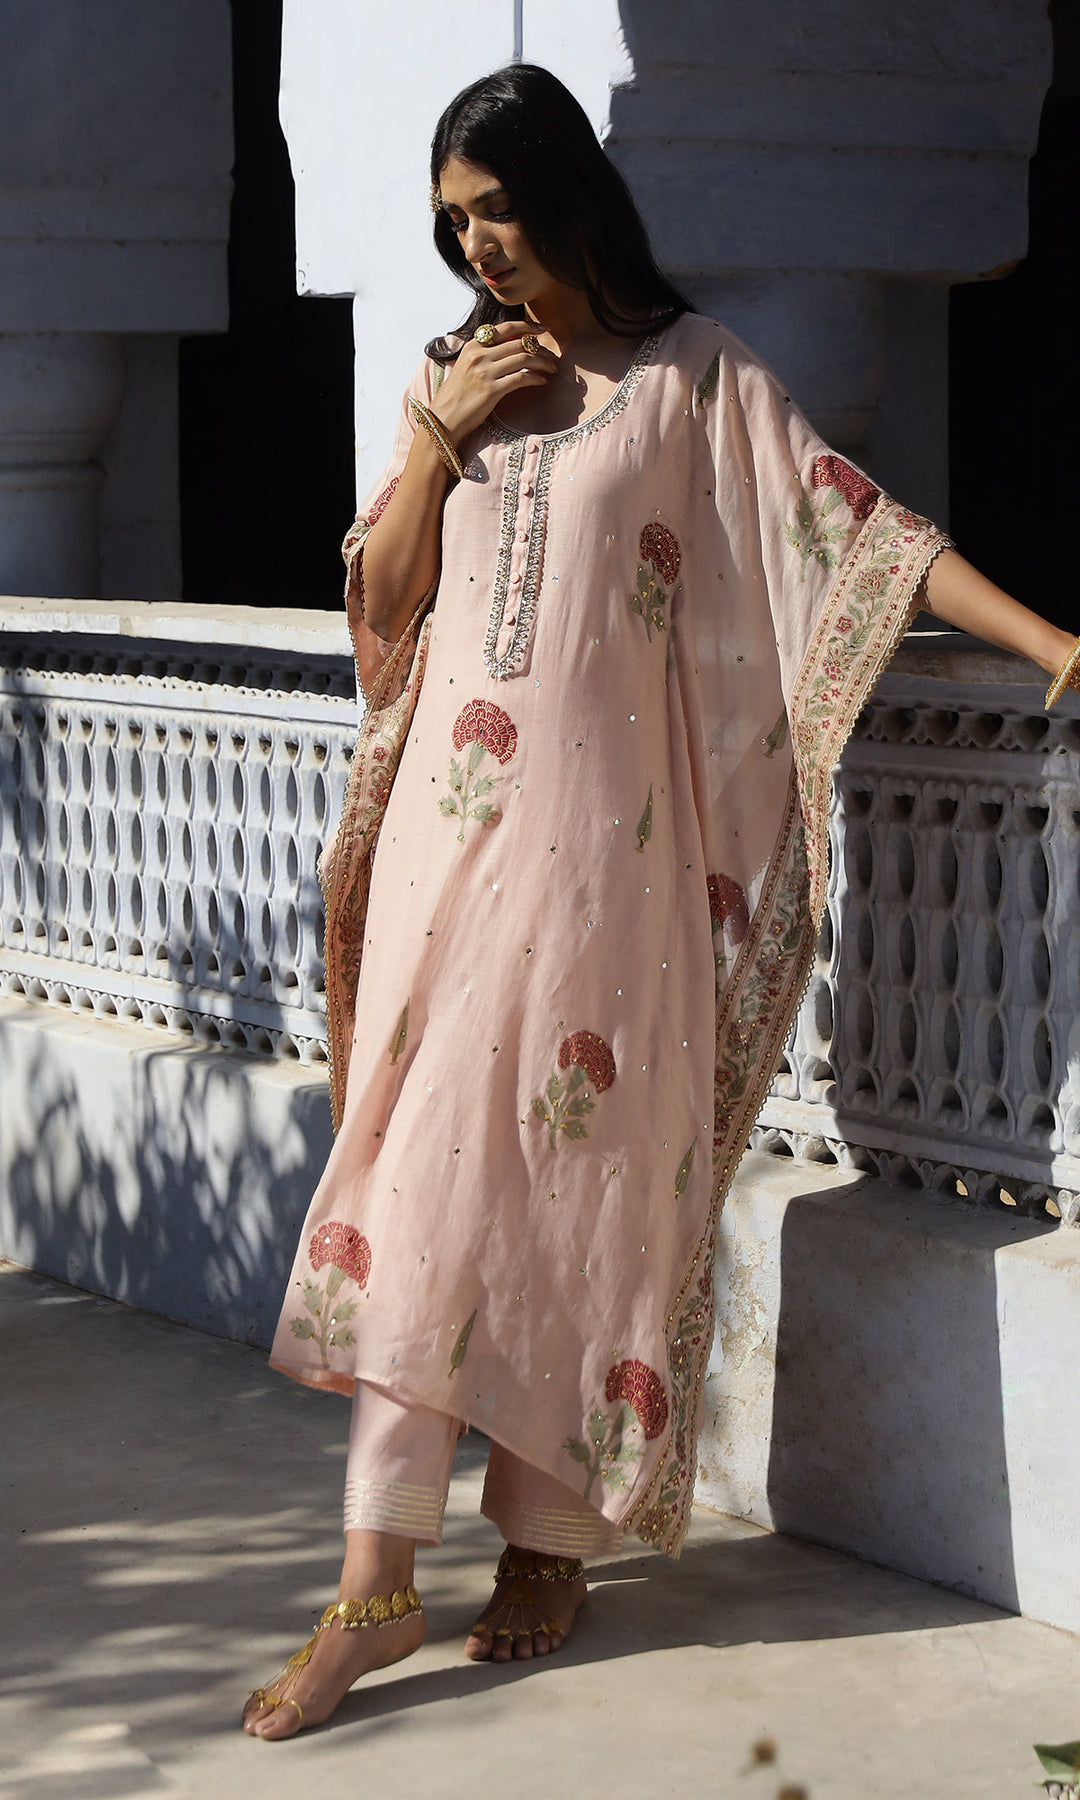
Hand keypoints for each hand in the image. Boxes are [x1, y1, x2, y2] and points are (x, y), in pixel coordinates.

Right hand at [432, 322, 558, 444]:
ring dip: (543, 362)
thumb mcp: (466, 366)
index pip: (506, 328)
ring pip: (524, 358)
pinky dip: (536, 378)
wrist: (444, 418)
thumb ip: (485, 354)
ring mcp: (485, 372)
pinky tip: (542, 381)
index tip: (542, 329)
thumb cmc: (457, 395)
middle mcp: (479, 355)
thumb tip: (511, 347)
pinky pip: (522, 378)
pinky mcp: (491, 390)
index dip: (527, 326)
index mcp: (473, 345)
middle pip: (519, 343)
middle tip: (552, 355)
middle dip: (541, 348)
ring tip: (552, 368)